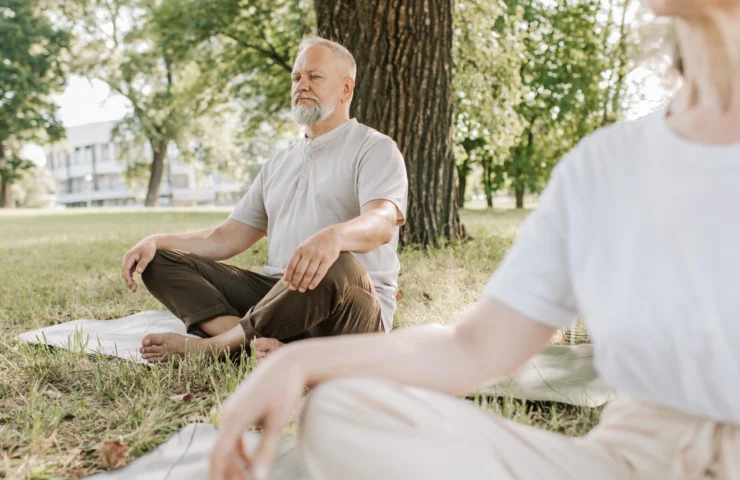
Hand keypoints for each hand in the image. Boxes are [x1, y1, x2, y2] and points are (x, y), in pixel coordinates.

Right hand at [121, 236, 157, 292]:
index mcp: (129, 256)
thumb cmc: (149, 249)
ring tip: (134, 289)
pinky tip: (133, 284)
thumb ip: (143, 264)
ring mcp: (128, 261)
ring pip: (126, 273)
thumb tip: (138, 272)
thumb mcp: (148, 256)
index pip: (125, 269)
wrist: (150, 243)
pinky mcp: (131, 263)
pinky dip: (130, 277)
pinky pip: (129, 272)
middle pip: (124, 272)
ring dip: (129, 280)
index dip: (127, 278)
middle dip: (128, 281)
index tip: (131, 284)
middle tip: (134, 290)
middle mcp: (126, 259)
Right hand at [210, 352, 305, 479]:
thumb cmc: (285, 390)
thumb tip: (258, 476)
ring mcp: (232, 410)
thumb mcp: (278, 422)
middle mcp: (229, 414)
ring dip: (235, 464)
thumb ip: (267, 450)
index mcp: (235, 418)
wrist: (287, 363)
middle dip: (228, 474)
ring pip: (227, 445)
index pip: (219, 454)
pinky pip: (233, 436)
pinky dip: (239, 452)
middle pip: (221, 452)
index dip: (217, 475)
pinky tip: (250, 463)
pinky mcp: (239, 408)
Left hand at [282, 227, 340, 291]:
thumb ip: (297, 257)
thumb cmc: (316, 244)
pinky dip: (314, 282)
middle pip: (299, 271)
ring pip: (309, 274)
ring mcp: (318, 256)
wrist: (333, 236)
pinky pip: (320, 273)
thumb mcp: (304, 246)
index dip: (288, 275)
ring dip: (304, 283)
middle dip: (295, 281)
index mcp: (300, 249)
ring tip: (301, 289)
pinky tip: (311, 287)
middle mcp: (308, 252)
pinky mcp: (327, 260)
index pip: (291, 265)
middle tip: (293, 288)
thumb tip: (288, 273)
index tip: (286, 283)